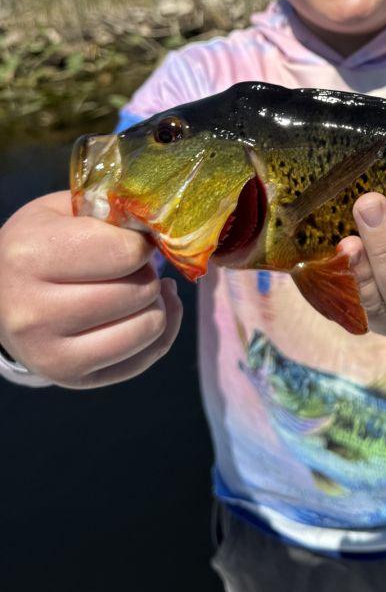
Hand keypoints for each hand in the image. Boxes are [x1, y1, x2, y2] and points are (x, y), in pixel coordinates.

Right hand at [0, 191, 182, 388]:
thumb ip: (110, 214)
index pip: (125, 252)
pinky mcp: (71, 378)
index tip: (133, 241)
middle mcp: (34, 312)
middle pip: (139, 291)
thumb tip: (163, 233)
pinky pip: (146, 358)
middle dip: (147, 273)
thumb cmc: (39, 246)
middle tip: (132, 267)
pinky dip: (158, 333)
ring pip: (148, 326)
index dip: (141, 244)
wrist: (0, 298)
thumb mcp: (62, 213)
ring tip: (136, 289)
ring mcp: (50, 354)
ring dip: (155, 304)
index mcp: (30, 256)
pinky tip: (143, 313)